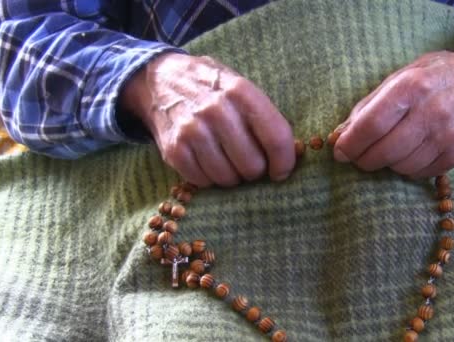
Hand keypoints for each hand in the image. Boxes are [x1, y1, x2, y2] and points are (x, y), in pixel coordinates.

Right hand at [121, 53, 294, 186]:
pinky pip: (203, 182)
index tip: (281, 171)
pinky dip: (209, 178)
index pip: (276, 138)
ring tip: (227, 160)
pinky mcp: (174, 149)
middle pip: (252, 165)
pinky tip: (208, 162)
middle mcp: (216, 110)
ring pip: (228, 178)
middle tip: (249, 162)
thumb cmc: (213, 89)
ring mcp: (192, 130)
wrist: (161, 80)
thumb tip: (292, 153)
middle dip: (255, 170)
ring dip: (232, 176)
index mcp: (241, 92)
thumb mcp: (242, 88)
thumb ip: (266, 117)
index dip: (284, 162)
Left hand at [333, 39, 453, 177]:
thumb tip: (337, 137)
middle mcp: (433, 112)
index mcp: (412, 87)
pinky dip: (406, 168)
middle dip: (364, 159)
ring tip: (386, 149)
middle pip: (386, 151)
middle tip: (358, 156)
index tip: (339, 152)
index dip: (351, 144)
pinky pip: (419, 173)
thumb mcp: (397, 78)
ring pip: (401, 166)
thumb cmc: (431, 76)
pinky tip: (408, 152)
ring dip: (386, 163)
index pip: (373, 125)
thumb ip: (366, 108)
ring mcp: (448, 136)